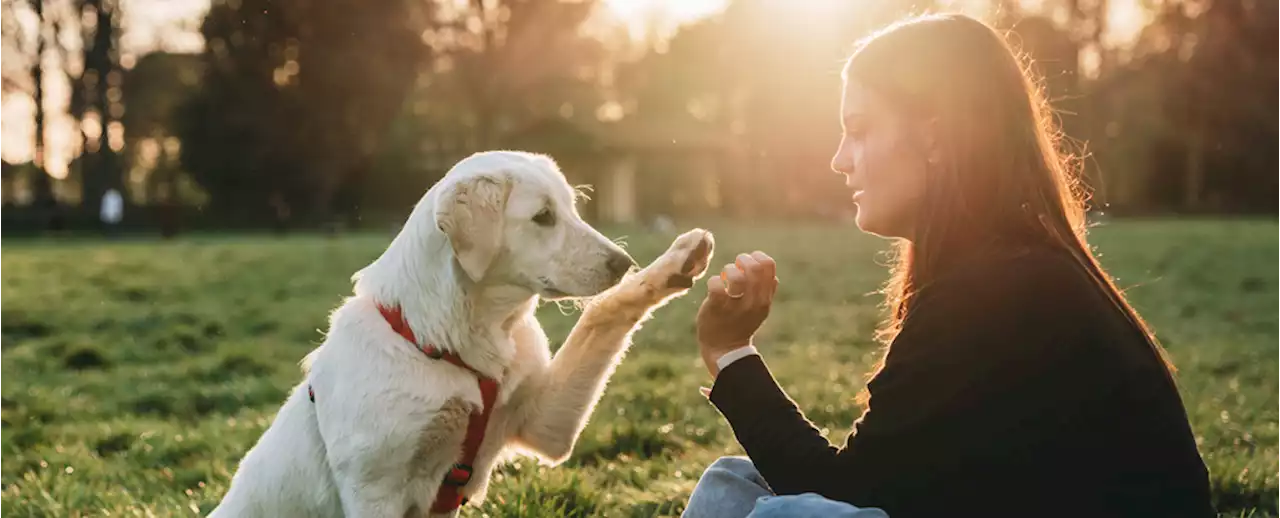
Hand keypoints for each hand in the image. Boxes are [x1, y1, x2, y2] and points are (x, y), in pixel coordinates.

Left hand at [696, 251, 777, 376]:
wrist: (724, 350)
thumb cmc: (741, 325)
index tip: (749, 263)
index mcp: (764, 299)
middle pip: (754, 267)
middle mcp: (752, 302)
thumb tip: (774, 277)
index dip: (758, 257)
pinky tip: (714, 286)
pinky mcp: (716, 307)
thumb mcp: (759, 311)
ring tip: (724, 277)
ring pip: (735, 276)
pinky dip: (714, 281)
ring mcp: (734, 305)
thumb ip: (766, 293)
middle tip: (736, 266)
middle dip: (742, 259)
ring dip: (728, 270)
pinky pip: (716, 285)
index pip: (769, 266)